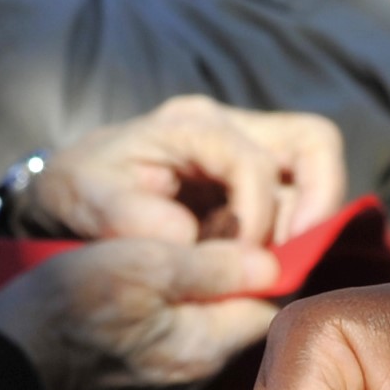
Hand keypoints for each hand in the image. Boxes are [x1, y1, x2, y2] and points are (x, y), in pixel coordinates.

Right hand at [0, 237, 289, 389]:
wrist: (9, 347)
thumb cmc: (69, 298)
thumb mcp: (146, 263)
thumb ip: (214, 265)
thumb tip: (274, 264)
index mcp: (200, 350)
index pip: (267, 308)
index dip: (266, 267)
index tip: (249, 234)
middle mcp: (192, 379)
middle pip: (238, 321)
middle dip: (232, 281)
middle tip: (211, 239)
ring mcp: (166, 388)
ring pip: (207, 332)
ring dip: (201, 298)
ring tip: (175, 263)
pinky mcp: (141, 387)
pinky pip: (177, 346)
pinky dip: (174, 318)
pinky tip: (150, 294)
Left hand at [38, 96, 350, 246]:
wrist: (71, 189)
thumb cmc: (78, 190)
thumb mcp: (83, 200)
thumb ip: (129, 217)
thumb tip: (190, 235)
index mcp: (188, 126)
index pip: (252, 161)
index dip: (257, 215)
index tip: (240, 261)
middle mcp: (226, 125)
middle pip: (313, 140)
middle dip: (318, 201)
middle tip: (297, 255)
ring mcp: (243, 146)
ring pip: (312, 167)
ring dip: (301, 222)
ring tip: (263, 264)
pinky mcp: (249, 175)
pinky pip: (294, 194)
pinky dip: (288, 230)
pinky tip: (251, 260)